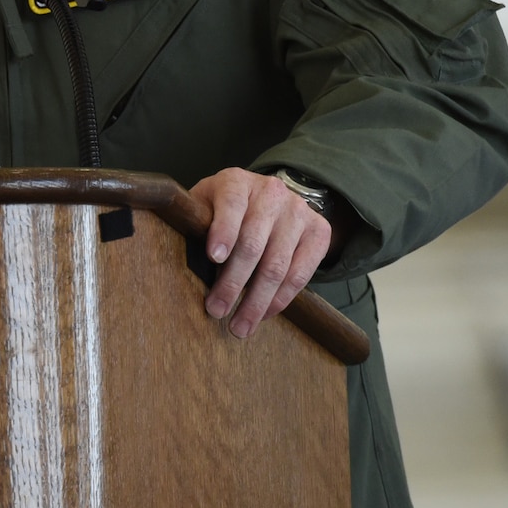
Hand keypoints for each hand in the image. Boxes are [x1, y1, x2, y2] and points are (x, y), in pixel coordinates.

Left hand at [187, 167, 331, 338]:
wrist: (270, 196)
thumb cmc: (226, 208)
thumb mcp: (207, 204)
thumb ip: (199, 224)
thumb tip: (188, 262)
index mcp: (237, 182)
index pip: (231, 204)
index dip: (223, 231)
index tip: (214, 257)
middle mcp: (272, 192)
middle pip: (253, 244)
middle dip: (233, 283)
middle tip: (217, 310)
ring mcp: (298, 211)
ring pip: (277, 265)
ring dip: (256, 301)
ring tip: (240, 325)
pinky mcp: (319, 231)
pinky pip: (301, 274)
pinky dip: (281, 299)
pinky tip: (264, 313)